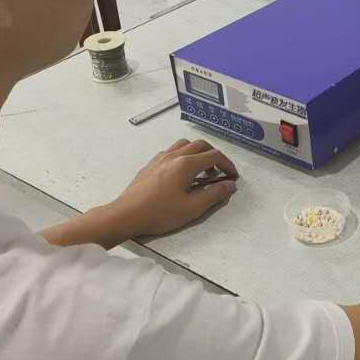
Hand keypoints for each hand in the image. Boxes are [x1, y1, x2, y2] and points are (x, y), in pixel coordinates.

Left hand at [107, 138, 238, 238]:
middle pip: (201, 145)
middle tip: (219, 172)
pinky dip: (183, 156)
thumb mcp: (192, 208)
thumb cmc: (160, 213)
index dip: (228, 165)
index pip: (214, 156)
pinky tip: (181, 173)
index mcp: (186, 164)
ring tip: (201, 170)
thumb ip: (214, 195)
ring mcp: (160, 158)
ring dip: (198, 153)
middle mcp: (174, 155)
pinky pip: (172, 151)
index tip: (233, 177)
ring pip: (184, 144)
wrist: (126, 214)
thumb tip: (229, 185)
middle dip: (214, 156)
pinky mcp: (151, 164)